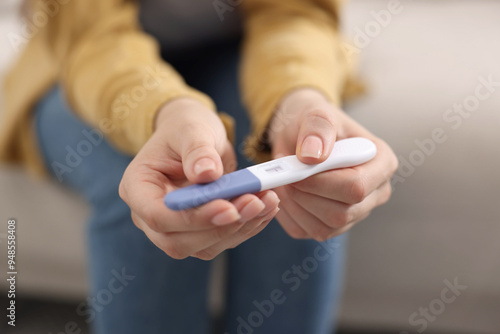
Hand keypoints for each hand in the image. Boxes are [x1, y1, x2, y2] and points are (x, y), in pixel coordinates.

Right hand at [119, 98, 279, 259]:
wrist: (195, 136)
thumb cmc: (186, 128)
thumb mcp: (191, 129)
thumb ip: (197, 149)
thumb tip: (207, 174)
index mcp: (138, 188)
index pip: (158, 215)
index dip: (192, 217)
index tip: (228, 207)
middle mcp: (150, 215)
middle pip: (179, 240)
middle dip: (221, 227)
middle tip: (256, 202)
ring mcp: (174, 227)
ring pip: (204, 246)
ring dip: (240, 228)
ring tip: (268, 201)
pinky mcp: (198, 231)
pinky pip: (222, 239)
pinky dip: (248, 226)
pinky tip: (266, 207)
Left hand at [269, 88, 397, 240]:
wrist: (300, 137)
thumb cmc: (313, 124)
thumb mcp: (315, 114)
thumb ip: (317, 129)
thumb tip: (312, 156)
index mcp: (382, 163)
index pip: (356, 187)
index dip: (321, 182)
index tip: (298, 166)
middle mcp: (375, 193)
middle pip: (341, 214)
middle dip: (305, 195)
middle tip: (287, 173)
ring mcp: (355, 213)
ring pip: (324, 228)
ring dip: (294, 205)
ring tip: (286, 178)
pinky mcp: (331, 226)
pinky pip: (305, 231)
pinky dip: (288, 213)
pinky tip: (286, 191)